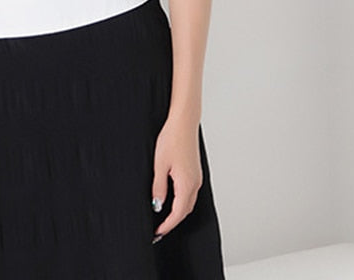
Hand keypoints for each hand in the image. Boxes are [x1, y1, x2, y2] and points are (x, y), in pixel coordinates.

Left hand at [151, 117, 201, 241]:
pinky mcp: (194, 171)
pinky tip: (170, 199)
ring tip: (162, 217)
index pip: (178, 213)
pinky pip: (189, 192)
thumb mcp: (159, 165)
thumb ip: (158, 188)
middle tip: (158, 228)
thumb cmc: (171, 138)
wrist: (183, 122)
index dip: (167, 225)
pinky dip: (181, 201)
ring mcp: (196, 177)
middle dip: (172, 221)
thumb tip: (157, 206)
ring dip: (177, 212)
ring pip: (188, 202)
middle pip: (185, 211)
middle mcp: (195, 183)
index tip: (157, 233)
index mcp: (187, 184)